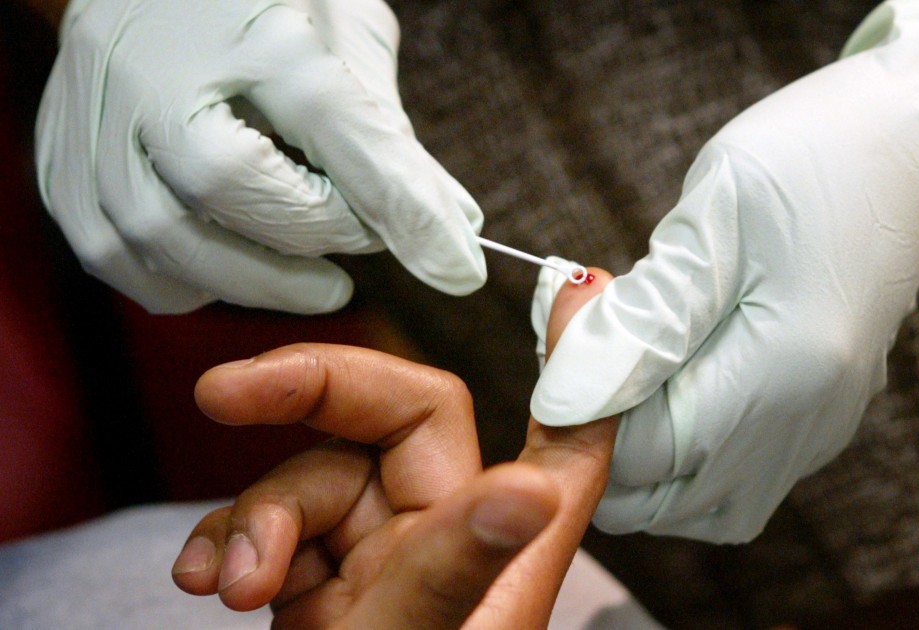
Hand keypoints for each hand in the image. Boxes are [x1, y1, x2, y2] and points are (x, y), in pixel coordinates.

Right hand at [36, 0, 484, 313]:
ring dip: (253, 278)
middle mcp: (151, 64)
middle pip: (228, 183)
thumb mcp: (346, 41)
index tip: (457, 262)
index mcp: (244, 19)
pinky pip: (114, 255)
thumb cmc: (265, 5)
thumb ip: (389, 139)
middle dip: (312, 239)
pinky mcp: (63, 162)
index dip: (399, 199)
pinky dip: (185, 281)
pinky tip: (232, 265)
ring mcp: (94, 115)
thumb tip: (451, 239)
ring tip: (310, 276)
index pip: (334, 117)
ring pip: (162, 233)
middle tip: (358, 254)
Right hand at [172, 270, 615, 627]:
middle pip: (386, 418)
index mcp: (500, 547)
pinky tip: (205, 582)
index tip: (583, 292)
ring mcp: (375, 558)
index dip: (581, 370)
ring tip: (237, 584)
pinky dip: (227, 542)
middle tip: (225, 393)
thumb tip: (521, 485)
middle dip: (304, 395)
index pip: (561, 438)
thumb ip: (454, 565)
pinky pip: (267, 524)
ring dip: (254, 516)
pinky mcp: (313, 582)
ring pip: (309, 474)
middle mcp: (443, 537)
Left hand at [529, 0, 918, 542]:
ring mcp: (816, 429)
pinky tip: (663, 385)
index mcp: (783, 372)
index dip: (578, 403)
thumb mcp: (715, 218)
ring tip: (624, 361)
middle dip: (597, 432)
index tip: (564, 322)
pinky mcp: (817, 420)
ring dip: (633, 453)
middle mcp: (804, 423)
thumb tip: (566, 396)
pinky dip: (677, 454)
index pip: (639, 452)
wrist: (913, 144)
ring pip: (691, 501)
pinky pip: (730, 480)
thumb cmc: (814, 157)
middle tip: (588, 340)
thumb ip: (643, 319)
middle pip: (658, 496)